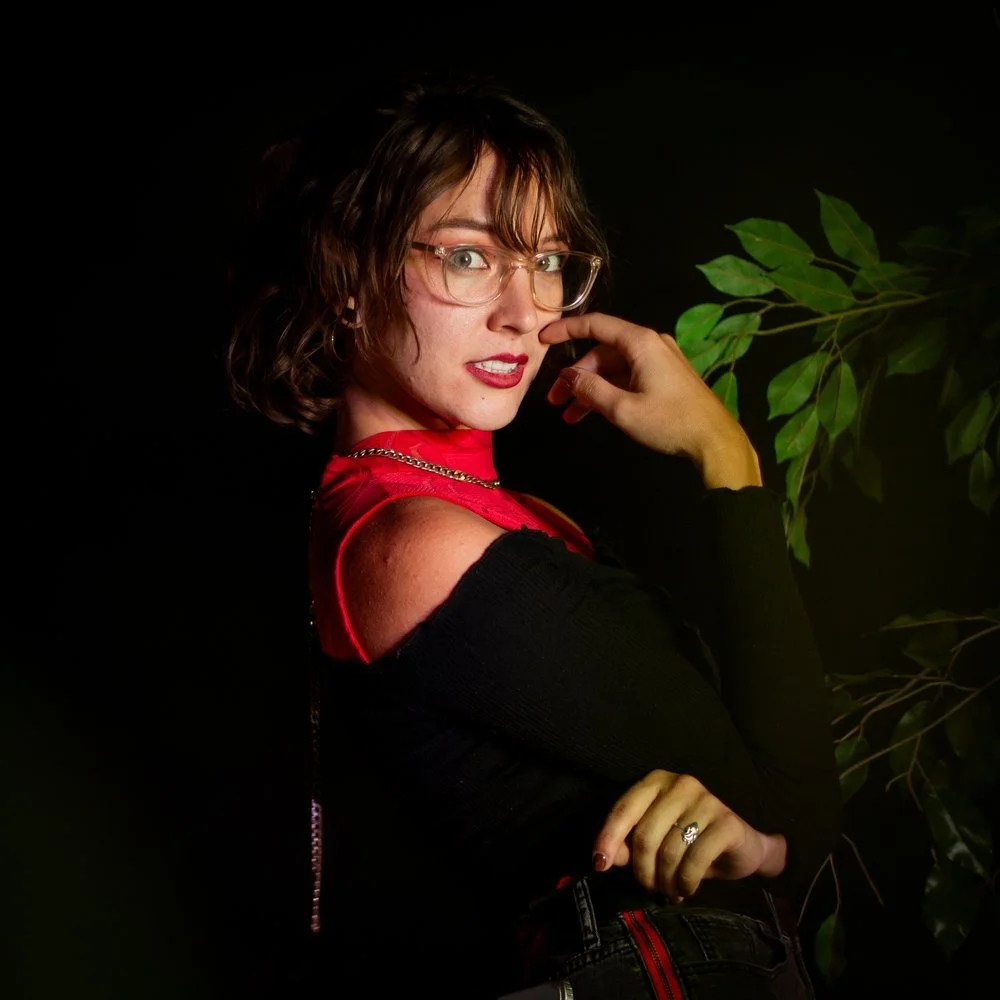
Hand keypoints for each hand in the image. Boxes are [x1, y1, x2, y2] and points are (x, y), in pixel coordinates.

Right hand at [540, 313, 761, 487]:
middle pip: (601, 352)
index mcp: (640, 343)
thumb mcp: (623, 409)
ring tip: (568, 415)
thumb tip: (567, 376)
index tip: (542, 340)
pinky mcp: (663, 378)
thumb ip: (590, 389)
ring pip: (613, 369)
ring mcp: (658, 361)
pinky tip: (590, 414)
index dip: (565, 330)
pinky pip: (627, 378)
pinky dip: (608, 393)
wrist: (714, 441)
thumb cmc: (669, 421)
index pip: (595, 325)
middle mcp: (649, 345)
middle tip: (554, 400)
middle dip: (575, 375)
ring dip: (589, 389)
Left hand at [592, 770, 786, 903]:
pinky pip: (695, 860)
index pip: (624, 808)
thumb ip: (627, 845)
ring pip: (670, 850)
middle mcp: (680, 784)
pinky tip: (686, 890)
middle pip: (645, 833)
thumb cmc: (690, 842)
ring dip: (665, 881)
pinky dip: (686, 882)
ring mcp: (706, 800)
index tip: (599, 865)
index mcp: (656, 782)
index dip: (608, 838)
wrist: (741, 848)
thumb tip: (604, 858)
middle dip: (643, 870)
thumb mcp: (655, 842)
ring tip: (669, 890)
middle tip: (649, 888)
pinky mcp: (727, 822)